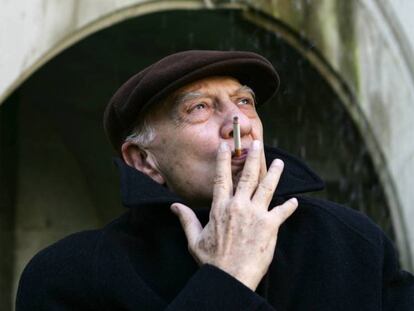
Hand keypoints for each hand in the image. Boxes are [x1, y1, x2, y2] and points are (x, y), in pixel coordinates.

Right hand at [171, 140, 297, 290]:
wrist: (230, 278)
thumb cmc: (212, 261)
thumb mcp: (194, 240)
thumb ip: (186, 219)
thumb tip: (174, 206)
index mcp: (220, 208)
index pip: (221, 178)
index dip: (223, 160)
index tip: (226, 146)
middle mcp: (239, 206)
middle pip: (247, 177)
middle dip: (253, 158)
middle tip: (258, 143)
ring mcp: (256, 215)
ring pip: (266, 188)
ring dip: (274, 173)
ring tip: (279, 162)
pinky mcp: (270, 227)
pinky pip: (282, 212)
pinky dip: (289, 206)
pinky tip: (295, 201)